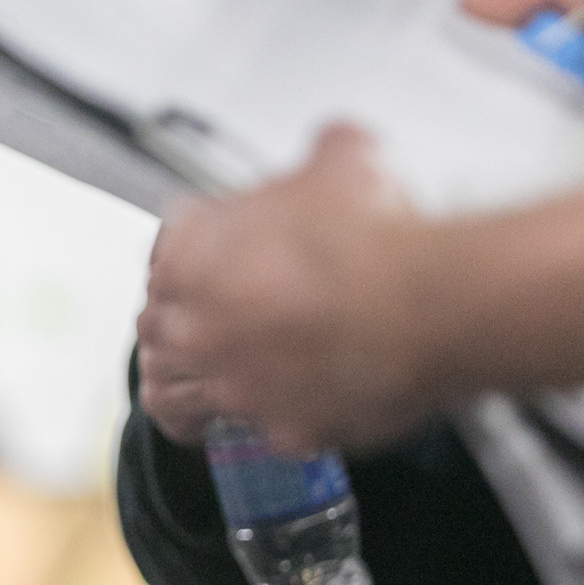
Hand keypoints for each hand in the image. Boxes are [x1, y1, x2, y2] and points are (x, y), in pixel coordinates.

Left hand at [137, 125, 431, 453]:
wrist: (427, 304)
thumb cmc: (379, 238)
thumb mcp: (343, 158)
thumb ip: (320, 155)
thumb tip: (335, 150)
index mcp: (190, 250)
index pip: (163, 254)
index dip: (190, 258)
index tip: (208, 261)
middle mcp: (195, 322)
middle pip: (156, 326)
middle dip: (174, 322)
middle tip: (199, 319)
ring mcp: (229, 381)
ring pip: (169, 390)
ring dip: (177, 384)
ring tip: (185, 384)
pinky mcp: (273, 428)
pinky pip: (240, 434)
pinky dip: (246, 425)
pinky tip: (248, 421)